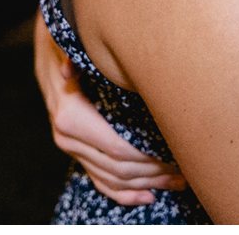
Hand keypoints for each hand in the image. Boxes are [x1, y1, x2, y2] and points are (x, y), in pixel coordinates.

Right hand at [33, 18, 183, 202]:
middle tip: (186, 170)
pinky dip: (123, 193)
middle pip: (118, 168)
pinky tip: (148, 195)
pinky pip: (99, 181)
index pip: (116, 149)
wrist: (52, 47)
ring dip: (146, 184)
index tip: (177, 155)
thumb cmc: (72, 42)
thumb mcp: (72, 43)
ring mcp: (72, 148)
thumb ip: (74, 57)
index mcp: (70, 117)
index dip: (148, 158)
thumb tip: (69, 67)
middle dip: (154, 172)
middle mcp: (68, 137)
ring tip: (177, 180)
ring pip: (111, 179)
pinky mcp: (77, 151)